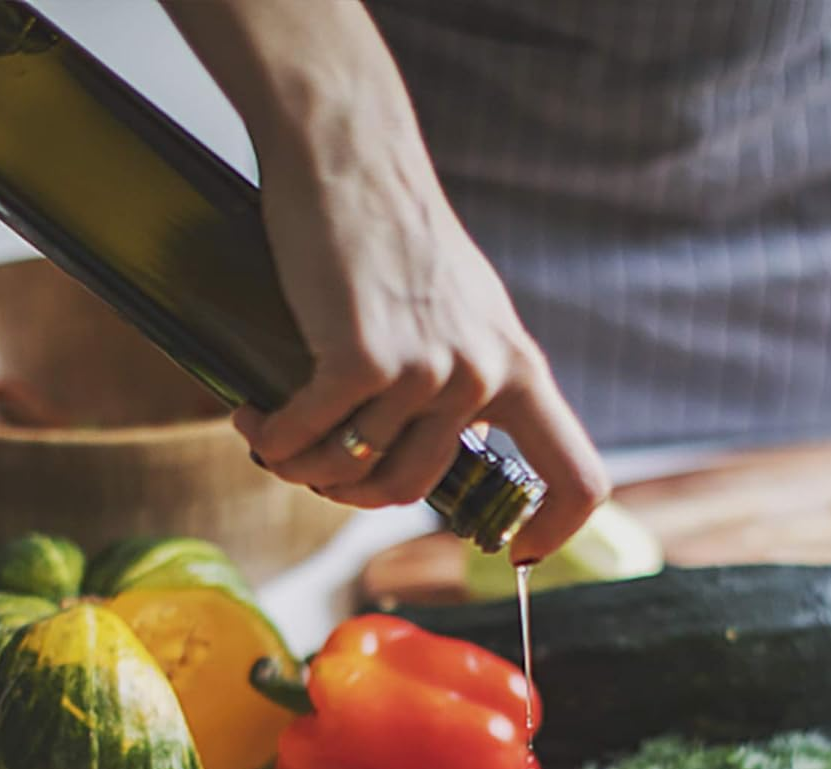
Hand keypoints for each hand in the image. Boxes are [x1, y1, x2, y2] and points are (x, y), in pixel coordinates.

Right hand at [237, 139, 608, 561]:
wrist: (350, 154)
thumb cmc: (393, 235)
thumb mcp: (459, 311)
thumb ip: (463, 378)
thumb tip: (427, 451)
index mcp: (518, 368)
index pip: (577, 477)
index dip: (551, 530)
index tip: (513, 554)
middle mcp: (482, 375)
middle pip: (410, 492)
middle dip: (345, 495)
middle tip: (309, 467)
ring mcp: (426, 370)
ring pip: (354, 470)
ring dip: (300, 468)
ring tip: (274, 437)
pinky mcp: (364, 358)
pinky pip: (308, 436)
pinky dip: (272, 438)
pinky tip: (253, 418)